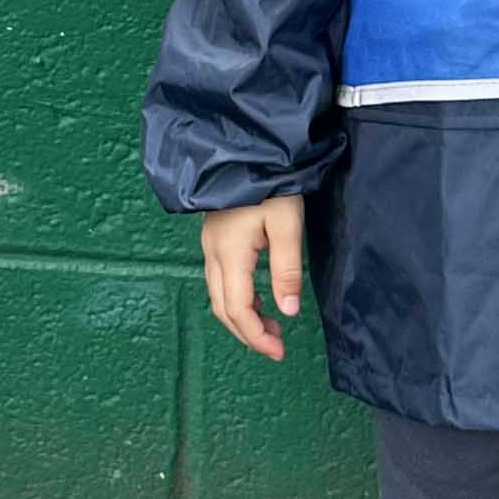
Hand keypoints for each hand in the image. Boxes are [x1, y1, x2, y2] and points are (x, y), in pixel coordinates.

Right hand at [201, 198, 306, 362]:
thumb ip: (286, 270)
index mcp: (230, 254)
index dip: (256, 336)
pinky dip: (237, 298)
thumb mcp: (286, 224)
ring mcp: (210, 245)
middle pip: (222, 307)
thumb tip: (287, 312)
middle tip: (277, 346)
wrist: (246, 146)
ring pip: (218, 295)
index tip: (279, 352)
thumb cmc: (270, 183)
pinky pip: (219, 280)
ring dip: (242, 316)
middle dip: (248, 332)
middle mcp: (213, 253)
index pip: (237, 309)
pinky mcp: (214, 237)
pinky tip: (259, 298)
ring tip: (271, 325)